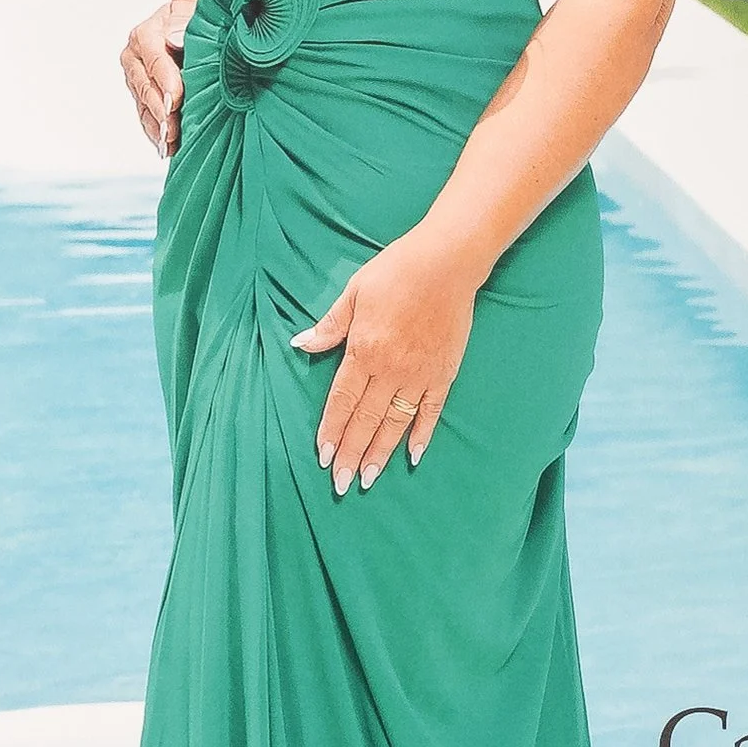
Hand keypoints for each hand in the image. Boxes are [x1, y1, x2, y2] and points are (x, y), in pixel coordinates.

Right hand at [121, 0, 191, 156]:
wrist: (183, 22)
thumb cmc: (189, 21)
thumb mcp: (189, 18)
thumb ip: (182, 28)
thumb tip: (176, 42)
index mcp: (144, 35)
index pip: (155, 61)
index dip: (166, 82)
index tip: (175, 100)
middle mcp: (134, 57)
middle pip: (145, 87)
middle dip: (160, 110)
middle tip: (171, 129)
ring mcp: (135, 77)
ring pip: (143, 105)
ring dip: (156, 126)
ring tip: (168, 143)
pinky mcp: (140, 94)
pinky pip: (145, 115)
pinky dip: (155, 131)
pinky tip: (165, 146)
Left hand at [291, 226, 477, 489]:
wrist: (447, 262)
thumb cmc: (396, 272)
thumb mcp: (354, 293)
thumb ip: (329, 326)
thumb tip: (300, 344)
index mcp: (364, 350)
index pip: (342, 401)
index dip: (332, 430)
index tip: (323, 456)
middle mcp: (390, 369)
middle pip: (366, 420)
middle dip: (351, 454)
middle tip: (340, 484)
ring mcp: (419, 374)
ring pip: (395, 422)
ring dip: (380, 453)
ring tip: (368, 479)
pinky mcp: (443, 372)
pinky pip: (431, 411)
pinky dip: (421, 434)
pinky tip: (412, 456)